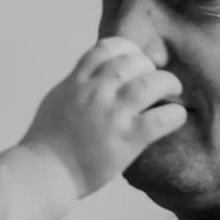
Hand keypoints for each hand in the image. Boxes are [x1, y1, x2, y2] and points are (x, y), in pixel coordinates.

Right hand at [25, 35, 183, 197]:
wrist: (43, 172)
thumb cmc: (47, 142)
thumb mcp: (58, 99)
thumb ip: (78, 84)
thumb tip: (93, 76)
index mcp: (78, 80)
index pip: (108, 47)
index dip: (128, 50)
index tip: (135, 61)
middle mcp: (96, 90)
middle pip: (134, 60)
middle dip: (149, 66)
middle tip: (156, 80)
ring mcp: (112, 113)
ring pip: (151, 83)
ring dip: (168, 84)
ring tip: (173, 92)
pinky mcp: (127, 138)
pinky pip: (161, 118)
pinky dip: (175, 114)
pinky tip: (176, 117)